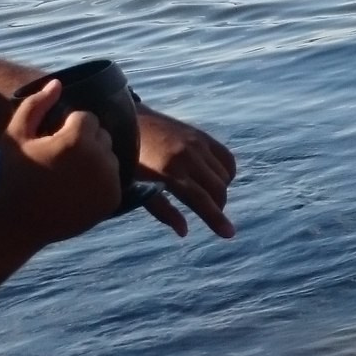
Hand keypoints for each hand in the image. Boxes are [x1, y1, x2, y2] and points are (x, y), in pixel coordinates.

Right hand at [0, 82, 120, 250]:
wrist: (16, 224)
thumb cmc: (12, 176)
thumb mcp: (14, 136)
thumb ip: (35, 105)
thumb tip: (58, 83)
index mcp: (78, 140)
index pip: (87, 118)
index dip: (67, 128)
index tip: (51, 143)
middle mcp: (101, 158)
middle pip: (102, 137)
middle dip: (83, 143)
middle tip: (58, 160)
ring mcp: (110, 181)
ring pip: (110, 158)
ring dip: (94, 161)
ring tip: (66, 176)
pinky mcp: (113, 199)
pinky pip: (112, 179)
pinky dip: (99, 182)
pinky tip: (76, 191)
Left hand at [133, 108, 238, 238]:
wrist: (127, 121)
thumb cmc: (126, 160)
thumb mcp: (135, 187)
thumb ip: (161, 209)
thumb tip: (184, 231)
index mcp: (168, 172)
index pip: (200, 200)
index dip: (216, 219)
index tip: (229, 234)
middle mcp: (188, 156)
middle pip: (217, 189)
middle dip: (218, 207)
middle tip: (211, 216)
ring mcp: (197, 144)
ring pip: (224, 176)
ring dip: (221, 191)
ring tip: (208, 197)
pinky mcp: (202, 136)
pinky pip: (226, 158)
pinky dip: (226, 173)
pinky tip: (215, 179)